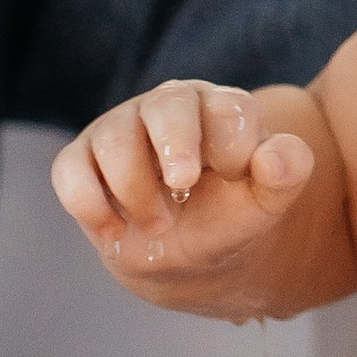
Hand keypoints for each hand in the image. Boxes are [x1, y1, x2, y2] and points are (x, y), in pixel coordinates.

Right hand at [52, 80, 315, 320]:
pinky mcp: (81, 159)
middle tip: (182, 185)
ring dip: (136, 190)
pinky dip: (89, 204)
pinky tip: (115, 229)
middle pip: (167, 104)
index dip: (232, 145)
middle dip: (176, 146)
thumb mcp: (266, 202)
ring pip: (115, 138)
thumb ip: (286, 175)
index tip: (235, 177)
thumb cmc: (230, 214)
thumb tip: (277, 158)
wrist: (186, 252)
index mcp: (220, 109)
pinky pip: (70, 169)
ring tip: (158, 225)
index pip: (228, 107)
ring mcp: (120, 129)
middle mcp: (168, 108)